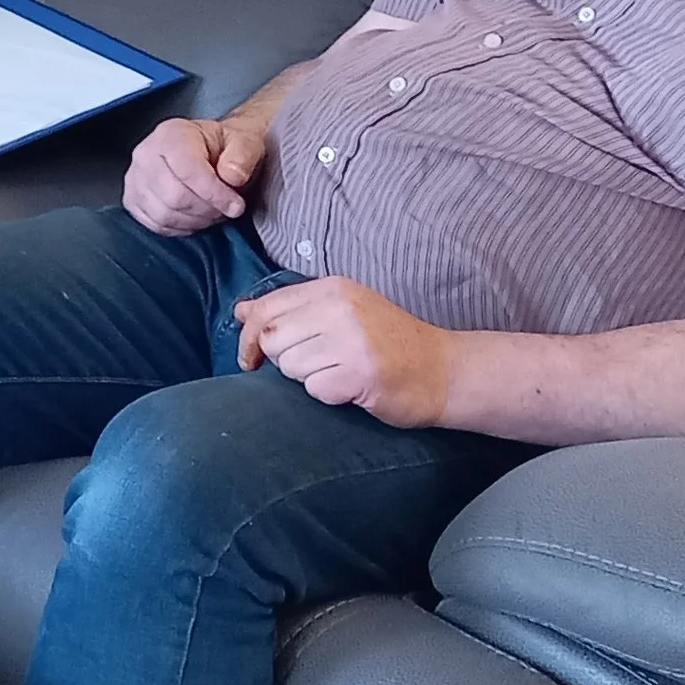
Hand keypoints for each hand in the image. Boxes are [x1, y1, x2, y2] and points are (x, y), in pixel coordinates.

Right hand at [122, 116, 266, 234]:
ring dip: (195, 221)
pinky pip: (155, 224)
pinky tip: (195, 216)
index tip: (235, 206)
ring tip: (212, 211)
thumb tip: (231, 176)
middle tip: (226, 208)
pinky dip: (180, 227)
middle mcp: (146, 153)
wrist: (211, 150)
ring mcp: (135, 178)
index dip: (214, 194)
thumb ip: (242, 155)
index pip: (187, 171)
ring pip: (164, 214)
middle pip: (174, 196)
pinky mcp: (133, 199)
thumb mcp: (245, 141)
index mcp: (172, 134)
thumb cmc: (224, 147)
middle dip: (207, 210)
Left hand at [237, 276, 451, 427]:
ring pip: (290, 366)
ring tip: (338, 372)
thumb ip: (292, 309)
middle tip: (315, 365)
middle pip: (273, 339)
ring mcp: (352, 340)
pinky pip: (315, 390)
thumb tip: (240, 311)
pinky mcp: (362, 374)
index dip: (249, 336)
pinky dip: (328, 395)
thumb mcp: (341, 312)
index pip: (266, 307)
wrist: (444, 370)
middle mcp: (340, 309)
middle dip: (283, 360)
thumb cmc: (388, 343)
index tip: (250, 356)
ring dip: (308, 378)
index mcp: (332, 289)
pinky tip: (351, 388)